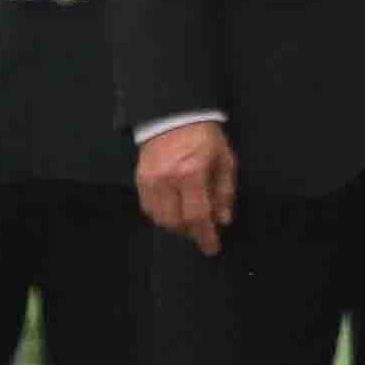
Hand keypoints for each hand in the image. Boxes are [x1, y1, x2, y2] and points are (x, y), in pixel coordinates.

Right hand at [137, 122, 237, 257]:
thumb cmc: (205, 138)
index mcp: (191, 174)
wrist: (174, 117)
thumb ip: (224, 192)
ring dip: (176, 226)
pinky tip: (175, 211)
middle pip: (176, 222)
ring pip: (160, 219)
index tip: (212, 248)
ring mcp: (149, 181)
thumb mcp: (225, 161)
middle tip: (203, 230)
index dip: (205, 236)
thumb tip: (222, 220)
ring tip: (190, 221)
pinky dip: (162, 216)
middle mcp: (166, 180)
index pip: (197, 215)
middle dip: (191, 231)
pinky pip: (149, 209)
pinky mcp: (139, 181)